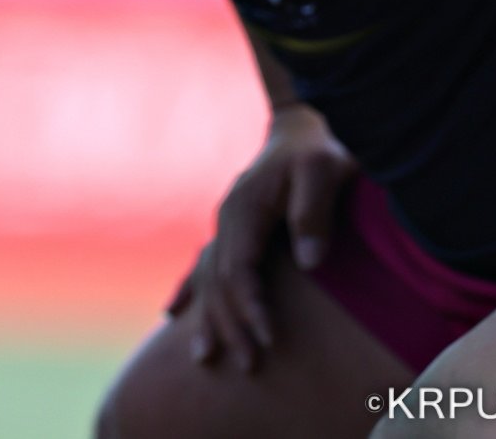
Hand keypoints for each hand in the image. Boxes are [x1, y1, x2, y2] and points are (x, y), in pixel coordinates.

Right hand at [171, 104, 355, 373]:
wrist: (302, 128)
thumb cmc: (317, 152)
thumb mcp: (323, 171)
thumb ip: (314, 211)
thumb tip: (308, 261)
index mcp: (245, 207)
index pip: (240, 269)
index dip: (251, 306)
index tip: (269, 339)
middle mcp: (227, 219)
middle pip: (219, 281)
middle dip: (230, 325)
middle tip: (249, 365)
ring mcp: (224, 224)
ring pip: (208, 278)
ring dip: (208, 318)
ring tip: (206, 359)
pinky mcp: (231, 229)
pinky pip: (202, 266)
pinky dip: (189, 292)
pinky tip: (173, 315)